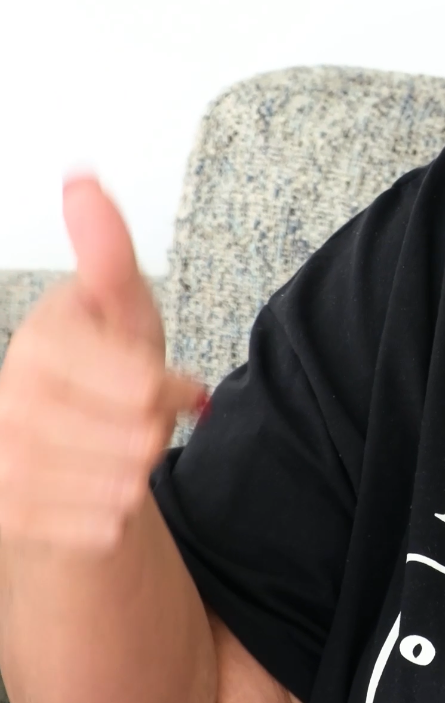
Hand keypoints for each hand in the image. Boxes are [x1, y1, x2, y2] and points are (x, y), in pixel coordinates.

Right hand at [0, 178, 206, 553]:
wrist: (65, 447)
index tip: (168, 382)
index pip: (142, 384)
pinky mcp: (10, 509)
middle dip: (156, 431)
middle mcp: (12, 398)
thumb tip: (81, 179)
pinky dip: (117, 510)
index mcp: (41, 342)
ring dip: (138, 471)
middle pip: (138, 436)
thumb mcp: (119, 303)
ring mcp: (6, 457)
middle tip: (141, 421)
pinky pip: (100, 522)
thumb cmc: (100, 371)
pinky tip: (105, 486)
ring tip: (122, 451)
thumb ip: (105, 249)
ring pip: (122, 483)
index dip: (169, 387)